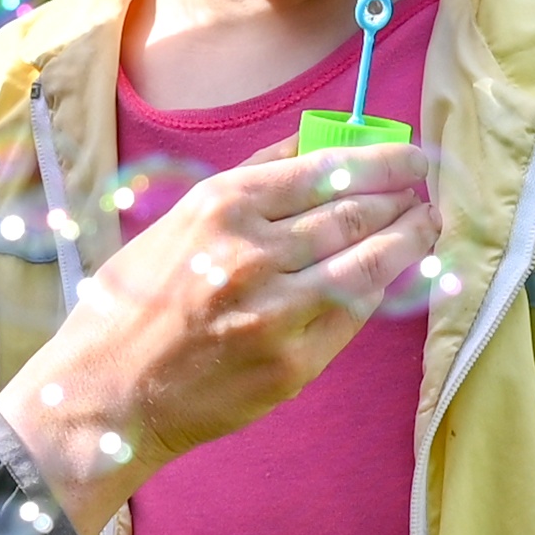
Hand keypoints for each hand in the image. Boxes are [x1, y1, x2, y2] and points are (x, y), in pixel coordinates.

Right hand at [0, 138, 437, 534]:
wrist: (109, 393)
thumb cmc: (136, 300)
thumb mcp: (180, 219)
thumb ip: (250, 179)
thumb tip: (315, 141)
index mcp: (223, 207)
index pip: (326, 170)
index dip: (381, 161)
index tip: (410, 156)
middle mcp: (255, 254)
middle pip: (354, 214)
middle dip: (401, 198)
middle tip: (425, 188)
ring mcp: (278, 312)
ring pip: (367, 262)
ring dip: (407, 239)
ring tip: (426, 223)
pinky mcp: (293, 363)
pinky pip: (356, 314)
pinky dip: (382, 287)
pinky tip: (395, 272)